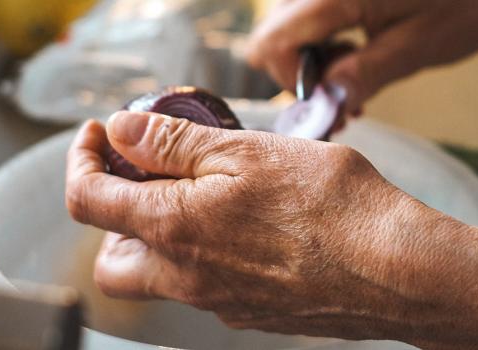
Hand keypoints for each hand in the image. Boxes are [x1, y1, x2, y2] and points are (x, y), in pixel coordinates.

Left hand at [66, 112, 419, 339]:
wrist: (395, 269)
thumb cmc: (330, 205)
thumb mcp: (245, 151)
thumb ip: (174, 144)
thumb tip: (124, 131)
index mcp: (174, 228)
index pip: (89, 200)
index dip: (82, 160)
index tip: (100, 137)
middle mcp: (187, 277)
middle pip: (112, 261)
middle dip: (111, 218)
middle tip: (142, 180)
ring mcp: (218, 301)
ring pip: (160, 276)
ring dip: (159, 235)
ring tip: (201, 196)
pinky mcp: (250, 311)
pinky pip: (205, 287)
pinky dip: (203, 254)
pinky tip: (245, 226)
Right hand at [247, 0, 477, 112]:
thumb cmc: (466, 0)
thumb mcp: (420, 44)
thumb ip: (368, 73)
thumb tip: (328, 106)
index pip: (274, 42)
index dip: (291, 82)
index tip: (324, 103)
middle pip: (272, 36)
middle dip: (299, 75)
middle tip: (340, 95)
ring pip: (283, 31)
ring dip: (309, 64)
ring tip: (350, 78)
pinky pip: (302, 23)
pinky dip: (318, 48)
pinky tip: (349, 58)